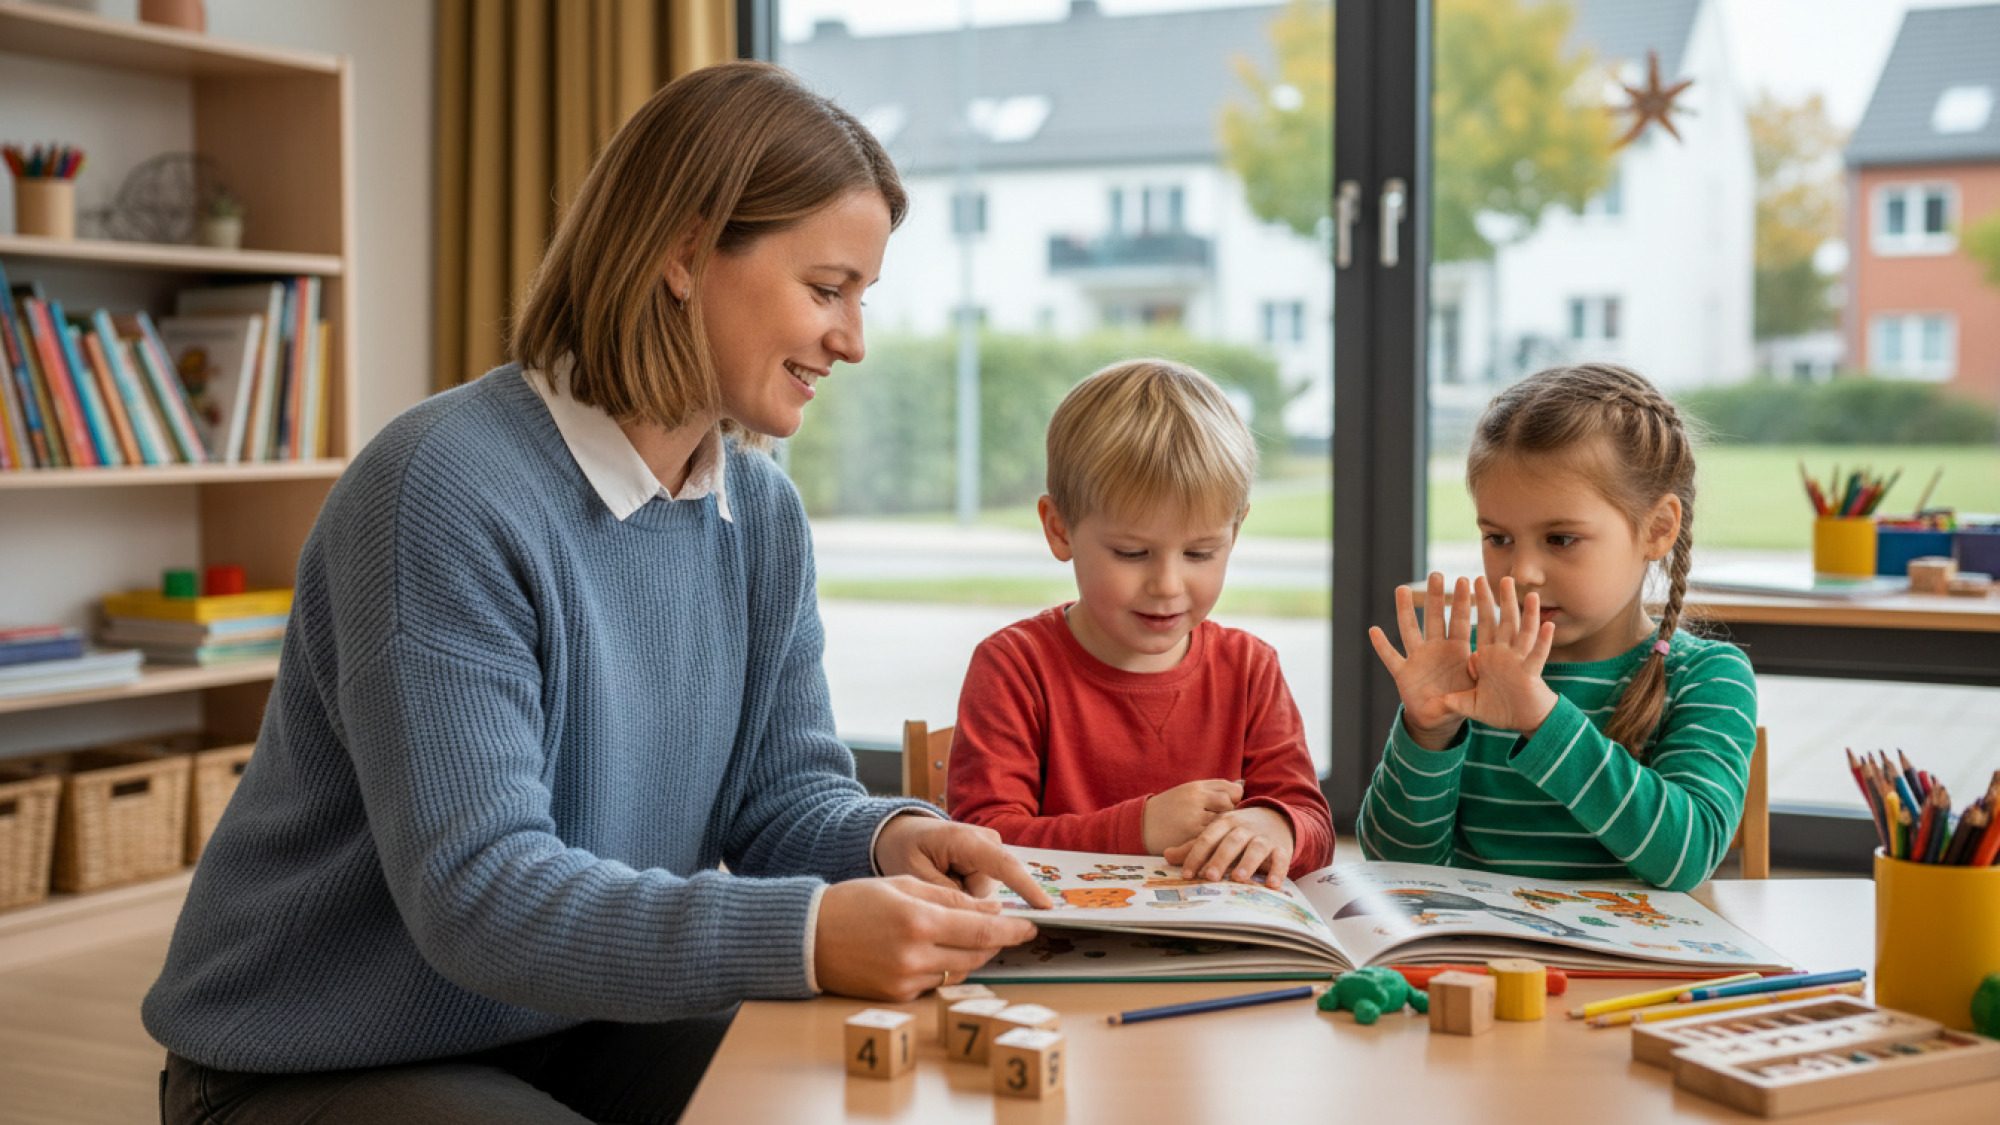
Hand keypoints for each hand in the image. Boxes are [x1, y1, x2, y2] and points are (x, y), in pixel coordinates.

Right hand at [813, 876, 1039, 1000]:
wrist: (807, 937)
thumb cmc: (854, 903)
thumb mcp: (902, 886)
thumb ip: (950, 898)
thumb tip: (992, 910)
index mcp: (917, 920)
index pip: (980, 930)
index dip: (1011, 931)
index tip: (1030, 927)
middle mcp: (914, 954)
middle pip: (976, 954)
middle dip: (994, 941)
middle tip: (1002, 929)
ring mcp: (905, 980)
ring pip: (959, 970)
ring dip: (968, 954)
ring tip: (958, 935)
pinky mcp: (898, 997)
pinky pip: (936, 983)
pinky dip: (942, 967)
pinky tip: (930, 952)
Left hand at [873, 814, 1054, 908]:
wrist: (903, 833)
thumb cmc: (905, 849)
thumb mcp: (914, 873)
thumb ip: (947, 895)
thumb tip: (981, 917)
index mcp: (966, 840)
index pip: (1004, 865)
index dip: (1026, 888)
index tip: (1046, 908)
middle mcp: (987, 841)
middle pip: (987, 892)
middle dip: (962, 900)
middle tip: (932, 883)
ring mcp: (990, 850)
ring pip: (984, 896)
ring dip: (961, 895)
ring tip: (937, 877)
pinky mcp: (989, 860)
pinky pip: (981, 891)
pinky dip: (963, 891)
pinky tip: (946, 877)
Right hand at [1142, 778, 1243, 854]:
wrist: (1141, 825)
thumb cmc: (1168, 808)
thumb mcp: (1187, 792)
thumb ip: (1211, 789)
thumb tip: (1239, 788)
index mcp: (1196, 787)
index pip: (1229, 789)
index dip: (1233, 798)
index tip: (1228, 806)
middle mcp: (1196, 800)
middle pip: (1228, 805)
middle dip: (1229, 814)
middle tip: (1222, 821)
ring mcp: (1194, 818)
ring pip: (1222, 822)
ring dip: (1222, 829)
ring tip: (1217, 832)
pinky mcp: (1190, 836)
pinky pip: (1212, 838)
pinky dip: (1215, 841)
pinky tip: (1211, 843)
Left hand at [1162, 806, 1293, 887]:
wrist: (1277, 817)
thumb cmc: (1240, 830)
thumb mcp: (1218, 832)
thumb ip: (1194, 846)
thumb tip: (1166, 856)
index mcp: (1225, 822)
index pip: (1208, 837)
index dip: (1196, 854)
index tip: (1186, 873)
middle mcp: (1245, 828)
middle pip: (1231, 842)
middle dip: (1220, 859)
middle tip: (1210, 877)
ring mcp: (1265, 837)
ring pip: (1256, 848)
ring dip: (1248, 863)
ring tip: (1239, 878)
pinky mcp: (1282, 848)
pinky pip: (1281, 859)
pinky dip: (1278, 872)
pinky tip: (1272, 885)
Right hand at [1368, 572, 1476, 750]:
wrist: (1439, 720)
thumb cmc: (1460, 703)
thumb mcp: (1473, 695)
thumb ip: (1475, 681)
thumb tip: (1478, 667)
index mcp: (1458, 652)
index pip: (1460, 623)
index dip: (1461, 604)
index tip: (1464, 580)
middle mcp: (1436, 650)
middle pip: (1435, 619)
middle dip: (1436, 597)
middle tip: (1436, 574)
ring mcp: (1417, 659)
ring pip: (1410, 630)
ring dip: (1406, 610)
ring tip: (1402, 589)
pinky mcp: (1402, 674)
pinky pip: (1390, 658)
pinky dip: (1382, 646)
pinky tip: (1374, 630)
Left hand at [1441, 576, 1558, 735]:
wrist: (1522, 723)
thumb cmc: (1499, 709)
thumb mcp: (1470, 704)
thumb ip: (1454, 700)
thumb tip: (1436, 701)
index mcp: (1487, 656)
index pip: (1482, 625)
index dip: (1479, 605)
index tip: (1474, 583)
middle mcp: (1503, 654)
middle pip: (1502, 622)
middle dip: (1500, 601)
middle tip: (1502, 577)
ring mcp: (1518, 662)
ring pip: (1523, 633)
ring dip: (1528, 614)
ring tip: (1531, 595)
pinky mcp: (1530, 674)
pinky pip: (1537, 656)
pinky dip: (1543, 642)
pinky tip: (1548, 625)